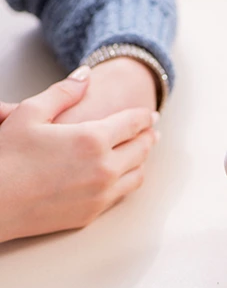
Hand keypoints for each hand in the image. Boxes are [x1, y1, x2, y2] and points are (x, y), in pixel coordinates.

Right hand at [0, 66, 158, 242]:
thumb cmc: (4, 157)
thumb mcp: (30, 113)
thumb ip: (64, 92)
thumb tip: (86, 74)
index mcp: (92, 139)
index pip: (132, 124)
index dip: (144, 117)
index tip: (151, 114)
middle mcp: (104, 167)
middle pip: (140, 148)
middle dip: (148, 136)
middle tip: (151, 131)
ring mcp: (101, 193)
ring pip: (137, 174)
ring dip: (142, 160)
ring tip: (141, 152)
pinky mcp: (93, 213)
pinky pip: (122, 194)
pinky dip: (129, 180)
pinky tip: (124, 174)